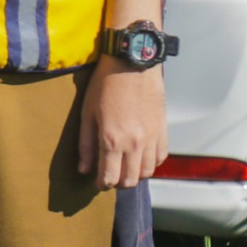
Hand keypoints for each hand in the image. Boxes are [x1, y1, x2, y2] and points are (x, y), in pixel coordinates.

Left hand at [77, 60, 166, 188]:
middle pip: (129, 180)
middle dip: (118, 183)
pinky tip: (141, 156)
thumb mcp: (87, 113)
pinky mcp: (163, 131)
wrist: (132, 63)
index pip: (109, 178)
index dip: (101, 184)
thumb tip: (83, 169)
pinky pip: (160, 158)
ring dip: (134, 175)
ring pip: (146, 173)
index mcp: (112, 140)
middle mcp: (134, 144)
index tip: (97, 181)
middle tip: (110, 176)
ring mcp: (151, 138)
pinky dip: (151, 163)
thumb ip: (86, 144)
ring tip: (124, 166)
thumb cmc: (105, 84)